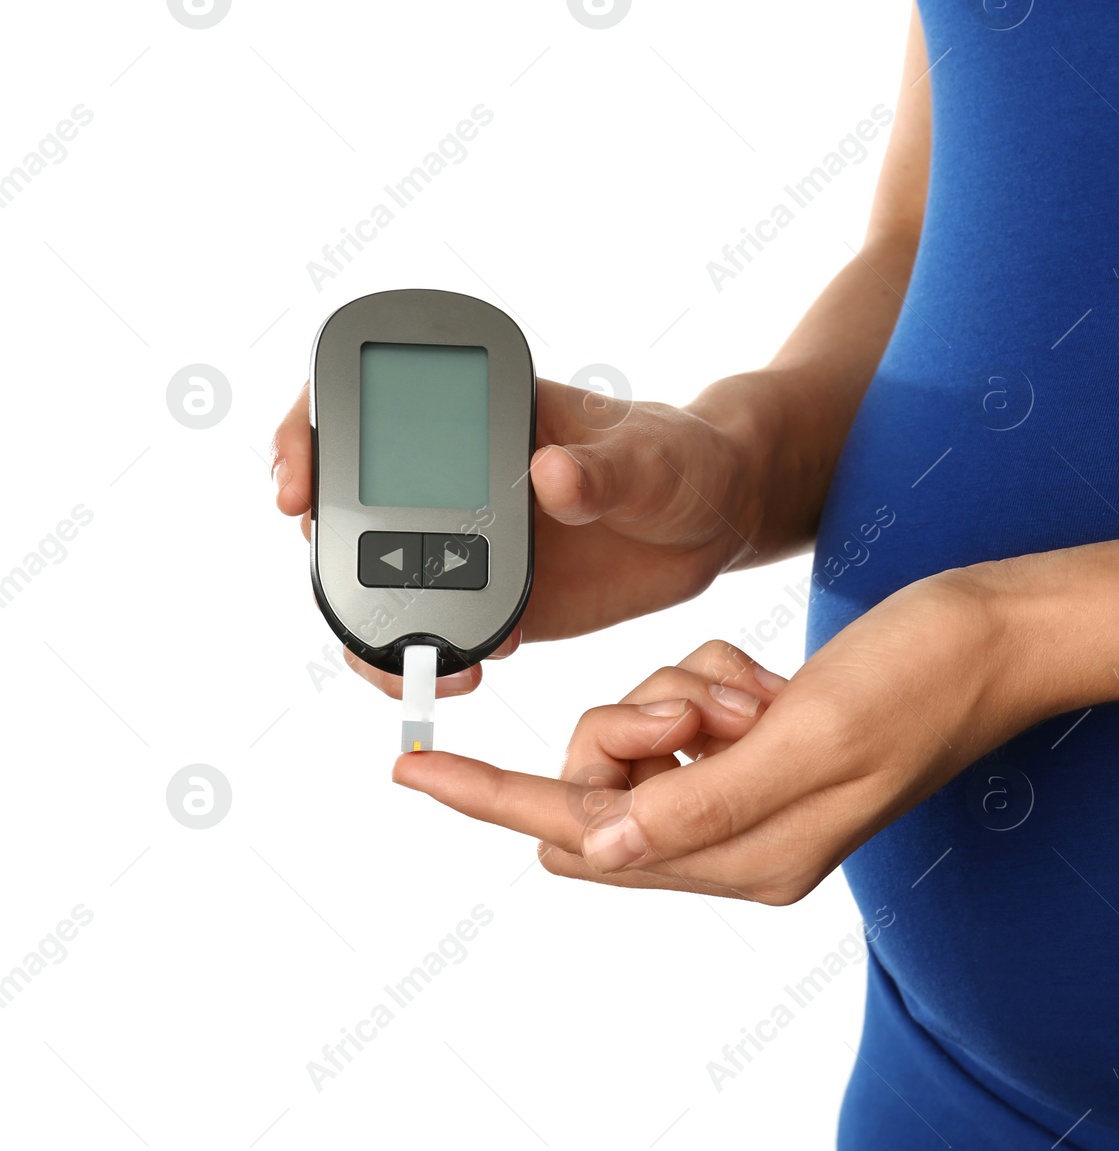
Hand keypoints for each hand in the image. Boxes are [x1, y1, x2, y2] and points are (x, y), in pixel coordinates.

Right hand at [270, 371, 784, 697]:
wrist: (715, 524)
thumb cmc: (685, 461)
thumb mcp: (654, 458)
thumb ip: (605, 468)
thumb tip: (551, 475)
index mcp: (480, 415)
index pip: (367, 405)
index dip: (310, 433)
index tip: (300, 477)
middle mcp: (453, 477)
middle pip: (349, 502)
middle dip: (324, 545)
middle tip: (340, 584)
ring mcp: (465, 541)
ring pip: (378, 578)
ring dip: (370, 621)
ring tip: (414, 657)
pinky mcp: (492, 598)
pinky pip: (432, 630)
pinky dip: (425, 659)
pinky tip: (462, 674)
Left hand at [391, 565, 1039, 903]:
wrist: (993, 637)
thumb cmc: (920, 681)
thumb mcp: (809, 742)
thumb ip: (699, 805)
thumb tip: (594, 844)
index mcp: (748, 858)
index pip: (581, 837)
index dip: (493, 799)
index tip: (413, 769)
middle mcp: (740, 840)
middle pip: (602, 788)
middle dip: (625, 728)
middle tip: (706, 702)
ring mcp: (752, 796)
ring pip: (641, 739)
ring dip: (679, 693)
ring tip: (760, 686)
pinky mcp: (764, 750)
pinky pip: (686, 710)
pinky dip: (709, 680)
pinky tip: (771, 680)